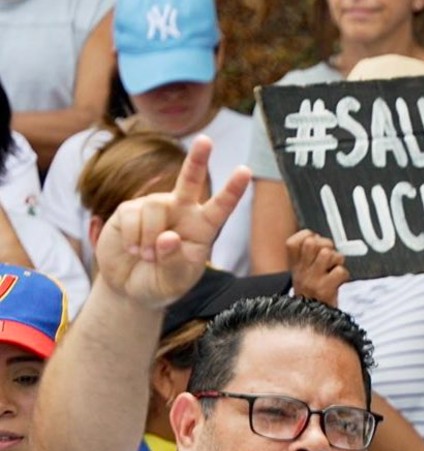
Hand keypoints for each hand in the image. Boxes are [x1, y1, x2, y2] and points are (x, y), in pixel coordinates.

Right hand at [95, 136, 250, 307]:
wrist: (131, 288)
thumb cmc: (162, 283)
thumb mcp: (175, 281)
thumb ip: (175, 262)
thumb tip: (167, 237)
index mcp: (202, 228)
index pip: (220, 207)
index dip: (232, 190)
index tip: (245, 171)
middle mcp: (181, 211)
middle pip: (190, 180)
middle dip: (197, 160)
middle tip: (206, 140)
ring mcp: (155, 208)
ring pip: (154, 206)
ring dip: (149, 236)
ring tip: (147, 256)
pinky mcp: (129, 210)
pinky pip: (131, 215)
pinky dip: (133, 237)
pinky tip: (133, 249)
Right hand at [286, 229, 348, 306]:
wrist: (313, 323)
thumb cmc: (314, 298)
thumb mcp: (304, 277)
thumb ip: (310, 257)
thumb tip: (324, 240)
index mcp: (294, 267)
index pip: (292, 242)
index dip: (307, 236)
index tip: (315, 243)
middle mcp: (300, 272)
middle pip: (311, 243)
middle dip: (326, 245)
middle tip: (330, 257)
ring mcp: (312, 280)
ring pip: (327, 254)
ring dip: (337, 259)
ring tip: (335, 269)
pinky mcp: (325, 289)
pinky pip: (340, 271)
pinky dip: (344, 274)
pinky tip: (340, 281)